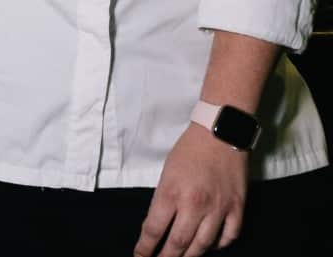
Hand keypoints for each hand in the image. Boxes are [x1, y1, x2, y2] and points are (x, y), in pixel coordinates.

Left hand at [135, 124, 248, 256]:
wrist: (219, 133)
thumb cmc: (188, 150)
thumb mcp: (166, 172)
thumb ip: (164, 199)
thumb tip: (161, 223)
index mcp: (171, 193)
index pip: (154, 229)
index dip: (145, 248)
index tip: (140, 256)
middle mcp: (194, 205)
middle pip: (178, 243)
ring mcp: (218, 208)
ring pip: (204, 244)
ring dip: (191, 255)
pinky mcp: (237, 208)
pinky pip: (229, 236)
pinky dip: (219, 245)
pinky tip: (212, 245)